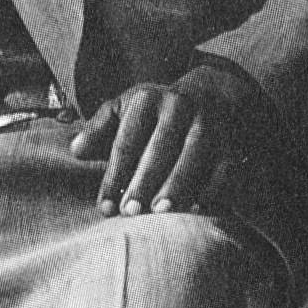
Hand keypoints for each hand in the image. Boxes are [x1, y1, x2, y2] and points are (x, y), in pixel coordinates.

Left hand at [70, 71, 241, 215]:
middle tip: (130, 212)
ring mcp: (208, 122)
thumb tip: (76, 151)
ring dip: (178, 184)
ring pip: (194, 153)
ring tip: (161, 213)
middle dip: (144, 181)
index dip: (114, 175)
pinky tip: (197, 209)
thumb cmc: (158, 113)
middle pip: (160, 146)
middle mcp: (179, 106)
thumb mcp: (126, 109)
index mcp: (148, 99)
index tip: (105, 207)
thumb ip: (100, 129)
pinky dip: (213, 187)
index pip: (126, 140)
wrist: (213, 94)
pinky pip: (224, 166)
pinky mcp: (231, 141)